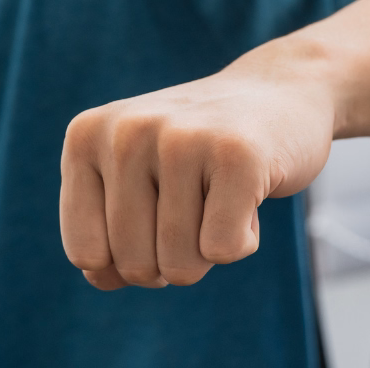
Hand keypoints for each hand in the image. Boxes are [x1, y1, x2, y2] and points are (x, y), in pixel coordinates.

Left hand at [60, 69, 334, 289]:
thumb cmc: (200, 154)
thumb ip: (105, 241)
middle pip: (134, 264)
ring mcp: (182, 139)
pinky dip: (244, 240)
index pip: (87, 255)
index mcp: (86, 135)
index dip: (128, 257)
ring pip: (180, 265)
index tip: (156, 210)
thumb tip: (100, 277)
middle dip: (173, 257)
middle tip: (196, 201)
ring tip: (222, 189)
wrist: (282, 92)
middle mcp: (127, 131)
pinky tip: (250, 190)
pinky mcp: (238, 155)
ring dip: (210, 248)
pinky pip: (223, 251)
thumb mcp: (135, 186)